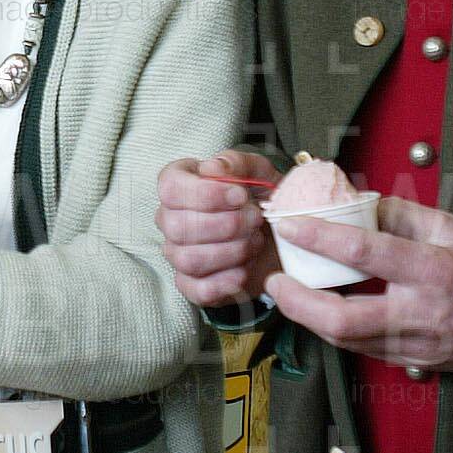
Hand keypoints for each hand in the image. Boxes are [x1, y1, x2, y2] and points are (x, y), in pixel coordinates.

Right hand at [157, 152, 281, 307]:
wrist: (282, 234)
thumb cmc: (262, 199)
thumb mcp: (258, 172)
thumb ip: (236, 163)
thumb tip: (212, 169)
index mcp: (180, 186)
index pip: (170, 189)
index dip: (205, 194)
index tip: (239, 195)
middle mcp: (170, 219)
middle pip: (178, 227)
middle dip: (226, 225)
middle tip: (255, 219)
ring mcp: (177, 253)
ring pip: (188, 259)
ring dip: (230, 252)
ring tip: (254, 242)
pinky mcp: (192, 283)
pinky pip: (195, 289)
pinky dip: (224, 282)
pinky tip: (244, 269)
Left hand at [265, 196, 452, 370]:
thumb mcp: (452, 229)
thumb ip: (402, 214)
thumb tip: (359, 202)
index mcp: (430, 271)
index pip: (364, 252)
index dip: (319, 237)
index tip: (289, 225)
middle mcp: (418, 313)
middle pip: (341, 319)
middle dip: (295, 301)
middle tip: (274, 279)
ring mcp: (411, 344)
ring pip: (343, 339)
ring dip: (306, 316)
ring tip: (287, 291)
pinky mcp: (406, 361)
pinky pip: (357, 348)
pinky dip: (330, 329)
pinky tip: (317, 309)